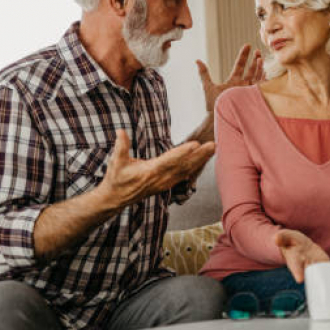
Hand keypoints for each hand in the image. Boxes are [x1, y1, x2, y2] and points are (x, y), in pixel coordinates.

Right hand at [98, 130, 214, 209]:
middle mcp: (161, 178)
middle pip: (184, 165)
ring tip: (213, 149)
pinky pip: (185, 175)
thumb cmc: (116, 179)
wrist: (116, 199)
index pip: (170, 160)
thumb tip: (121, 131)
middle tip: (213, 144)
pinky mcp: (167, 184)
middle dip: (200, 155)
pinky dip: (196, 167)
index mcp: (150, 171)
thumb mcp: (116, 162)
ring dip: (201, 160)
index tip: (195, 144)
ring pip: (187, 170)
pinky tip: (205, 160)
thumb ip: (121, 146)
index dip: (183, 152)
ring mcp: (165, 183)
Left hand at [196, 44, 263, 112]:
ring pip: (256, 76)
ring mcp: (248, 91)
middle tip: (257, 51)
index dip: (244, 55)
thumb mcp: (207, 86)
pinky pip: (260, 86)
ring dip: (259, 67)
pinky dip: (263, 79)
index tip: (248, 45)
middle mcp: (242, 85)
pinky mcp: (252, 97)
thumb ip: (204, 73)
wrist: (220, 117)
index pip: (240, 65)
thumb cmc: (213, 105)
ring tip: (261, 57)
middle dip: (254, 60)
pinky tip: (266, 71)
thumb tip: (197, 60)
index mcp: (233, 81)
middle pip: (250, 70)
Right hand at [274, 229, 329, 282]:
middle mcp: (305, 266)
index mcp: (294, 261)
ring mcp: (315, 265)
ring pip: (321, 272)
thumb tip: (276, 239)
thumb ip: (281, 238)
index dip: (298, 273)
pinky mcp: (324, 264)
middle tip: (320, 280)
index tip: (300, 279)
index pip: (295, 268)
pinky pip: (329, 267)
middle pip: (310, 273)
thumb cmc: (291, 242)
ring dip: (325, 273)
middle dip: (314, 275)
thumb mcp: (285, 237)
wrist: (301, 247)